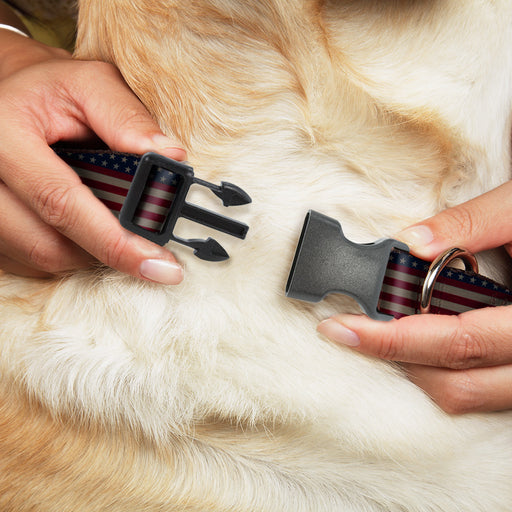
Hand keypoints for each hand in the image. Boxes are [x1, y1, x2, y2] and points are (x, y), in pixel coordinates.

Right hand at [0, 30, 185, 282]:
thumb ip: (128, 117)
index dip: (115, 242)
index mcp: (3, 135)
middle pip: (49, 244)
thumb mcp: (91, 84)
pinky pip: (30, 261)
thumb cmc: (52, 89)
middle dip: (107, 251)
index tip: (160, 266)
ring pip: (41, 258)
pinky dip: (67, 252)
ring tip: (111, 224)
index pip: (61, 203)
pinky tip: (83, 227)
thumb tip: (171, 156)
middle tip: (147, 247)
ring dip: (88, 252)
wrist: (9, 96)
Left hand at [318, 180, 511, 413]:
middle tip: (351, 331)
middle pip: (457, 383)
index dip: (392, 339)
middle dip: (395, 358)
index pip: (456, 341)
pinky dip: (447, 371)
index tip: (343, 328)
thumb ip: (473, 222)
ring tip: (384, 333)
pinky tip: (425, 340)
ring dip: (419, 369)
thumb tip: (412, 241)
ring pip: (470, 396)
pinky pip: (485, 391)